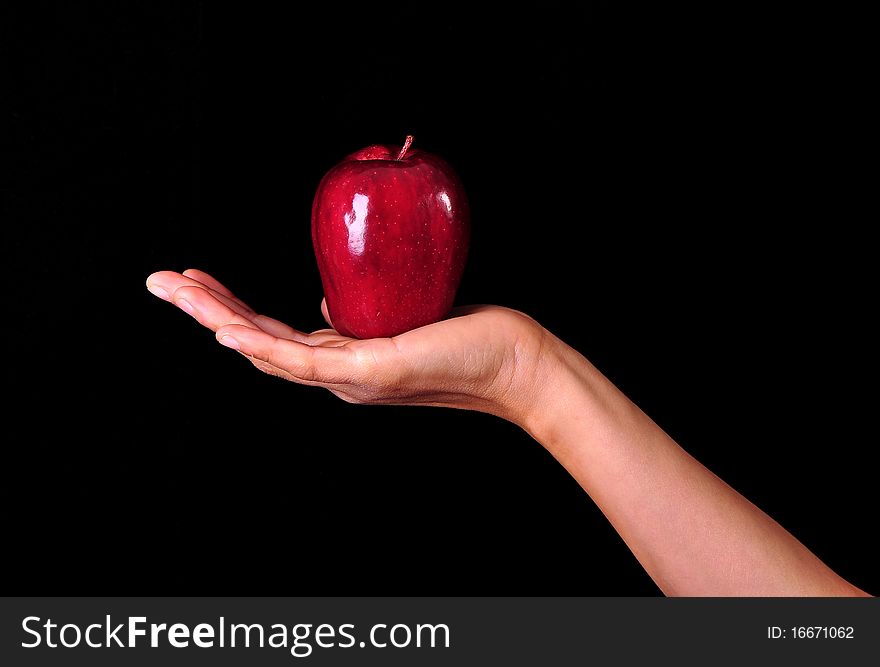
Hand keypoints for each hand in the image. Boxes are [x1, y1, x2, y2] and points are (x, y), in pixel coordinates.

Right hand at [146, 269, 551, 423]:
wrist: (515, 362)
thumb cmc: (466, 336)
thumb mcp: (396, 319)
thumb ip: (355, 314)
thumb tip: (326, 301)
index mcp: (341, 363)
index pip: (272, 336)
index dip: (229, 310)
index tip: (197, 283)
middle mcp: (337, 377)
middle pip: (257, 344)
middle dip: (205, 312)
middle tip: (160, 283)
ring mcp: (349, 380)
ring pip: (269, 351)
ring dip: (218, 321)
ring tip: (176, 292)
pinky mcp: (368, 374)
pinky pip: (304, 361)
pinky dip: (262, 346)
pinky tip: (228, 331)